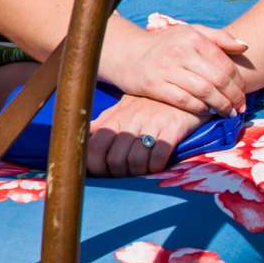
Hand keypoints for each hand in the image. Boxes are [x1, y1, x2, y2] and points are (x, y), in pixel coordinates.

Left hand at [84, 93, 200, 177]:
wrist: (183, 87)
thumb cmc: (148, 103)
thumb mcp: (120, 109)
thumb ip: (102, 125)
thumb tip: (80, 142)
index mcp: (114, 117)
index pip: (94, 147)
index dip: (95, 167)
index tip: (102, 173)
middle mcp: (130, 120)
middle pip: (115, 160)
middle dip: (119, 174)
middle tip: (125, 175)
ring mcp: (152, 123)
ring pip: (136, 161)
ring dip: (138, 173)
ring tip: (142, 172)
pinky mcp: (173, 128)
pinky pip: (159, 156)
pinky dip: (156, 168)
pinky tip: (157, 166)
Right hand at [107, 20, 248, 117]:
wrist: (128, 54)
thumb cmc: (166, 44)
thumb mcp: (191, 33)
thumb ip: (219, 38)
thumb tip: (245, 46)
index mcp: (193, 38)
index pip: (225, 64)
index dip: (239, 82)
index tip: (244, 93)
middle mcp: (180, 52)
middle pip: (217, 80)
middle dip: (234, 97)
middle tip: (241, 107)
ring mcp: (166, 69)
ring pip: (204, 92)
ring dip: (221, 106)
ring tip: (229, 113)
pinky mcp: (154, 85)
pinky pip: (185, 101)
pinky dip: (200, 108)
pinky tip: (208, 112)